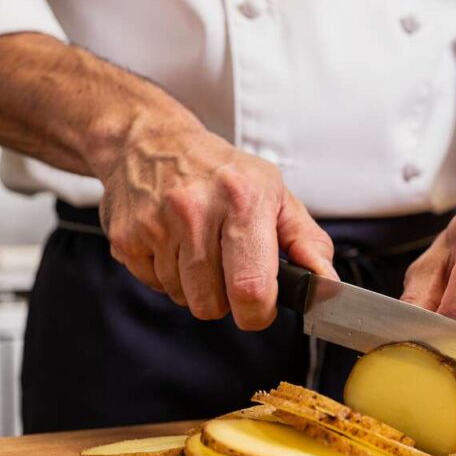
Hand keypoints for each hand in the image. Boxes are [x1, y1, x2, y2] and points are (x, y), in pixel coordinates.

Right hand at [94, 115, 336, 330]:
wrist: (150, 142)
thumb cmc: (221, 172)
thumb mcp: (276, 195)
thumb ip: (307, 243)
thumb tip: (328, 287)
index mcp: (242, 200)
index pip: (250, 287)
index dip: (258, 312)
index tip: (260, 307)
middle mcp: (196, 210)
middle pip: (212, 304)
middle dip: (225, 300)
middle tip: (228, 268)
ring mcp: (156, 225)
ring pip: (184, 298)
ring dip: (196, 286)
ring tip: (199, 248)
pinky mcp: (127, 239)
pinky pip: (155, 286)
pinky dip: (167, 275)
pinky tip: (173, 244)